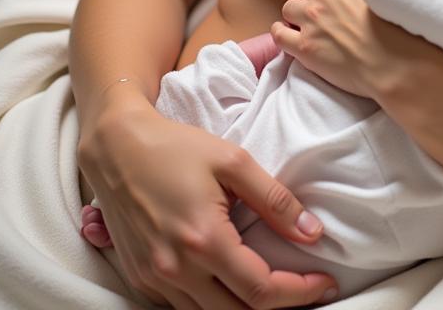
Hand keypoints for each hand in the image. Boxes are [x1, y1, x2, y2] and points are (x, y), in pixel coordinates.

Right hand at [77, 99, 336, 307]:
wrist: (117, 147)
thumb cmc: (176, 148)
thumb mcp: (233, 162)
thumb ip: (275, 200)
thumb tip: (312, 233)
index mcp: (203, 241)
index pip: (260, 289)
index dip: (298, 292)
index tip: (325, 282)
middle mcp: (175, 271)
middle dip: (278, 307)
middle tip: (306, 288)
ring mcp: (154, 279)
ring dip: (244, 307)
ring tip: (275, 286)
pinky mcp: (140, 278)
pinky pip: (182, 306)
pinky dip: (212, 301)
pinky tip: (232, 281)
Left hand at [272, 0, 430, 99]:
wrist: (398, 62)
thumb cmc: (397, 26)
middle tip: (313, 11)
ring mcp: (312, 18)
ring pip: (287, 8)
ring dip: (294, 16)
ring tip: (305, 25)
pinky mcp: (305, 46)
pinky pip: (278, 34)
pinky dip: (281, 33)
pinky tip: (288, 34)